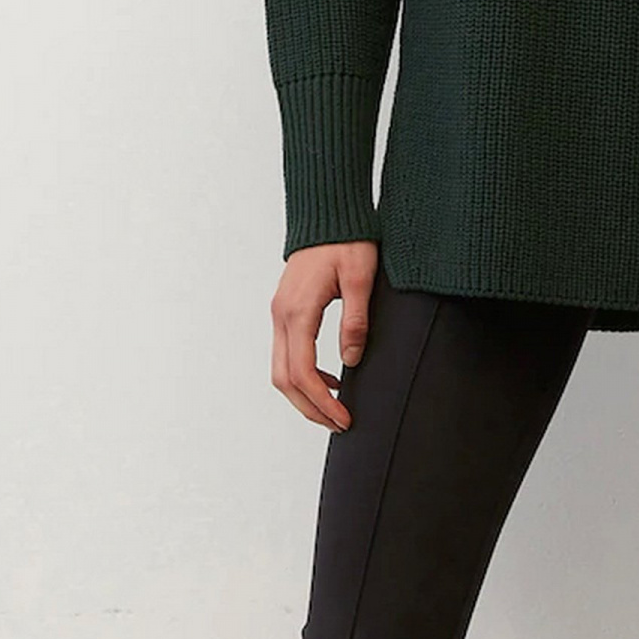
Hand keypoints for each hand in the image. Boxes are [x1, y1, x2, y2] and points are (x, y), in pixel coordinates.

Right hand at [271, 241, 379, 429]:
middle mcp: (281, 316)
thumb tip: (351, 361)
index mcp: (298, 311)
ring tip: (334, 410)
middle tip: (340, 425)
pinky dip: (302, 376)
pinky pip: (285, 354)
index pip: (303, 373)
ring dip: (304, 396)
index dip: (322, 403)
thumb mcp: (360, 279)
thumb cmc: (347, 241)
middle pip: (285, 380)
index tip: (345, 419)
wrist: (327, 213)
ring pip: (280, 370)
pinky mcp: (284, 310)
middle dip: (310, 409)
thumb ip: (355, 321)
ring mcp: (279, 313)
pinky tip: (331, 379)